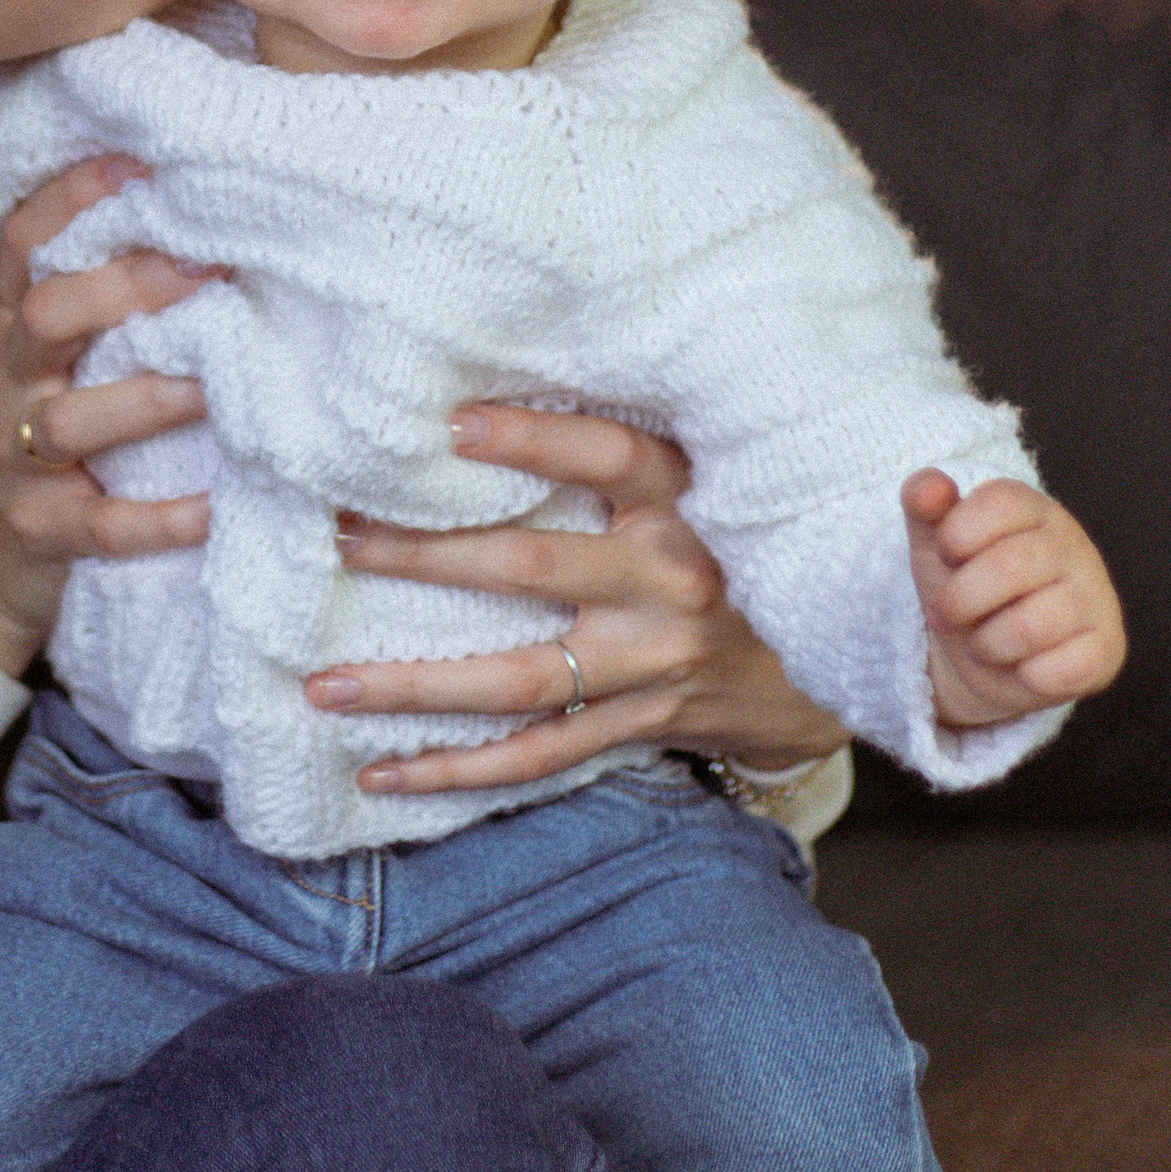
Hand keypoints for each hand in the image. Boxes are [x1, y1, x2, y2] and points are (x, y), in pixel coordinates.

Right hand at [0, 157, 209, 675]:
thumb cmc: (51, 432)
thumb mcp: (60, 358)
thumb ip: (112, 301)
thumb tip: (216, 226)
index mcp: (18, 328)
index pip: (25, 243)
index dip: (72, 198)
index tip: (142, 164)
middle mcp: (8, 383)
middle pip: (43, 315)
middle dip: (120, 287)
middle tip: (205, 268)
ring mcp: (16, 461)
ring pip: (64, 421)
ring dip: (143, 400)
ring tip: (214, 387)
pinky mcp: (42, 533)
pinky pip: (101, 526)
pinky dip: (159, 520)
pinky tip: (213, 508)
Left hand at [304, 408, 846, 797]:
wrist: (846, 659)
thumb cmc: (748, 544)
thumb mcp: (716, 478)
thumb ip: (631, 449)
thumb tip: (496, 399)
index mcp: (685, 504)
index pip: (607, 457)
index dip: (531, 441)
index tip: (450, 423)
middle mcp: (666, 584)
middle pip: (529, 567)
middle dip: (424, 555)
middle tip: (337, 539)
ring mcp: (650, 665)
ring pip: (515, 680)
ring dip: (413, 688)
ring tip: (323, 685)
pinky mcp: (640, 724)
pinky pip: (535, 755)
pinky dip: (456, 770)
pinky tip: (379, 772)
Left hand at [905, 471, 1125, 728]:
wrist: (982, 655)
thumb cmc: (963, 585)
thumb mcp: (933, 541)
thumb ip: (923, 502)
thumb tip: (931, 487)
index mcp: (1035, 509)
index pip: (1000, 501)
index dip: (957, 534)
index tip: (946, 555)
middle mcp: (1074, 546)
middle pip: (1009, 567)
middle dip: (959, 600)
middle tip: (946, 613)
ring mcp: (1097, 597)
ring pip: (1032, 625)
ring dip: (987, 644)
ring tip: (983, 642)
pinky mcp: (1107, 649)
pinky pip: (1063, 670)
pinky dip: (1026, 676)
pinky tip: (1023, 666)